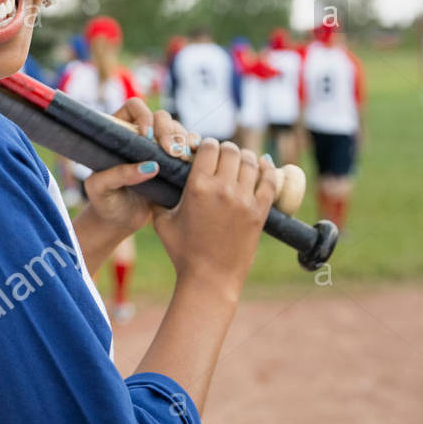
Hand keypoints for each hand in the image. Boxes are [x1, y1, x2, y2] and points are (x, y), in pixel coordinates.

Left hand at [81, 99, 198, 235]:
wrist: (119, 221)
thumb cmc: (104, 202)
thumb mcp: (101, 189)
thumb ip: (119, 175)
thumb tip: (150, 166)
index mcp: (117, 132)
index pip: (134, 107)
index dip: (144, 115)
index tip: (147, 136)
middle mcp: (139, 135)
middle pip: (160, 116)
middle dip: (168, 130)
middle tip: (169, 151)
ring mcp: (158, 148)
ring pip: (177, 130)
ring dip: (182, 139)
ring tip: (181, 157)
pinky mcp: (172, 162)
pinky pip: (188, 147)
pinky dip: (193, 148)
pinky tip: (192, 158)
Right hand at [150, 138, 276, 295]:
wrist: (210, 278)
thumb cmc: (182, 251)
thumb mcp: (162, 221)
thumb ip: (158, 197)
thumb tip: (153, 179)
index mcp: (197, 187)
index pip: (208, 148)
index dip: (206, 145)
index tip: (204, 150)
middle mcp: (222, 189)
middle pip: (230, 150)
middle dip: (225, 149)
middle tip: (221, 155)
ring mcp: (244, 200)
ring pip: (250, 161)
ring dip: (244, 157)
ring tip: (239, 161)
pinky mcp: (260, 212)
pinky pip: (269, 181)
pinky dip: (267, 169)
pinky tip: (263, 165)